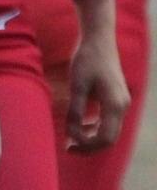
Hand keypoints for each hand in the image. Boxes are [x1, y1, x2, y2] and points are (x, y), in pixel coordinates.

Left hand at [66, 0, 130, 152]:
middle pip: (109, 138)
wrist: (98, 40)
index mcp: (114, 105)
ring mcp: (121, 102)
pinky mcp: (116, 98)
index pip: (105, 138)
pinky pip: (108, 121)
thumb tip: (72, 134)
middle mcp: (122, 106)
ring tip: (71, 140)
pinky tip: (79, 126)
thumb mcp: (77, 85)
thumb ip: (75, 111)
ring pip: (109, 130)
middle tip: (68, 148)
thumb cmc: (87, 60)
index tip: (68, 146)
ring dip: (91, 137)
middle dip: (89, 146)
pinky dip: (95, 127)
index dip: (87, 146)